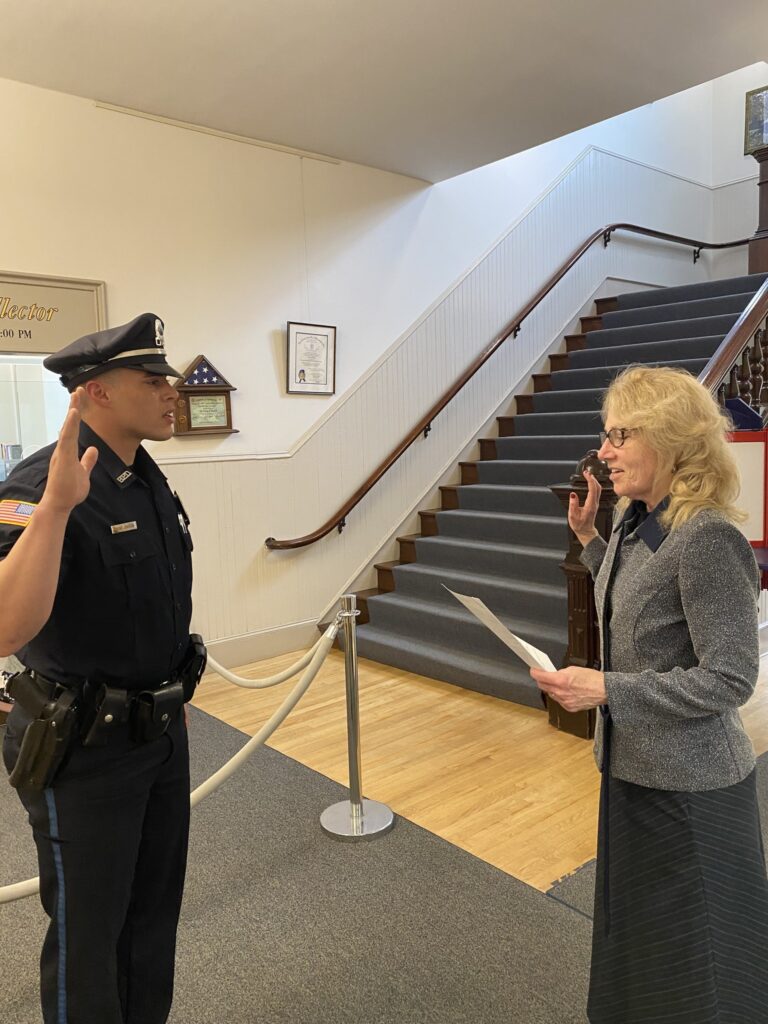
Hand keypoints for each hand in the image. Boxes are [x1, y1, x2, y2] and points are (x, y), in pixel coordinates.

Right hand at [39, 389, 98, 514]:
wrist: (60, 503)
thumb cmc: (69, 490)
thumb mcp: (84, 472)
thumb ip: (88, 461)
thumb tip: (93, 450)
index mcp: (69, 451)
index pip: (74, 430)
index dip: (77, 416)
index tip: (80, 401)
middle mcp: (64, 449)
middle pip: (70, 424)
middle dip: (74, 406)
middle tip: (78, 390)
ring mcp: (63, 452)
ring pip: (68, 427)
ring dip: (73, 410)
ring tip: (76, 395)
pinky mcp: (63, 456)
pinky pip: (67, 437)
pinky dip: (70, 424)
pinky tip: (74, 413)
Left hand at [530, 665, 605, 711]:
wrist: (604, 690)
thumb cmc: (592, 679)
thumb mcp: (573, 669)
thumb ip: (560, 672)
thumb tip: (553, 674)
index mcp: (561, 680)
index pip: (540, 677)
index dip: (535, 672)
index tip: (534, 670)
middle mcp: (561, 692)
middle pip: (543, 686)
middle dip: (542, 680)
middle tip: (544, 676)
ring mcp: (565, 701)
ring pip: (551, 694)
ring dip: (551, 688)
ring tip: (557, 683)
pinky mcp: (569, 708)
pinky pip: (559, 701)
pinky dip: (560, 696)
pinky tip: (565, 692)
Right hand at [568, 469, 600, 545]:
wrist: (586, 531)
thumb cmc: (580, 525)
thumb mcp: (573, 516)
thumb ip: (573, 505)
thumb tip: (573, 494)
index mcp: (590, 505)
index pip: (592, 490)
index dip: (590, 480)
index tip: (586, 474)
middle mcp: (595, 503)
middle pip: (598, 487)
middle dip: (593, 478)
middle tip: (586, 472)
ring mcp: (596, 503)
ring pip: (599, 489)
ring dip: (594, 481)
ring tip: (588, 475)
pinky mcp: (595, 503)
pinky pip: (597, 492)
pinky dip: (594, 485)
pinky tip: (590, 483)